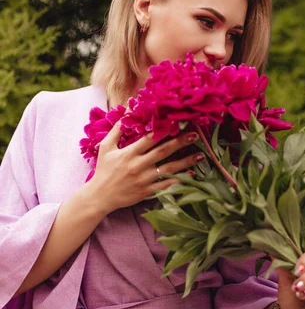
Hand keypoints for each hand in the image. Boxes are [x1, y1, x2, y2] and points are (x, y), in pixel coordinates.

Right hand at [88, 124, 203, 214]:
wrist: (99, 197)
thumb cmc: (103, 170)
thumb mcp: (106, 147)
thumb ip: (117, 130)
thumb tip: (126, 112)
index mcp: (129, 153)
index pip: (149, 138)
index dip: (164, 129)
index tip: (176, 122)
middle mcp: (138, 165)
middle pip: (163, 151)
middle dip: (180, 142)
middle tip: (195, 135)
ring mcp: (144, 179)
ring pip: (169, 169)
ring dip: (186, 162)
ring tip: (200, 155)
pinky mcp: (147, 191)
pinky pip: (166, 185)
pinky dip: (180, 180)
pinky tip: (192, 175)